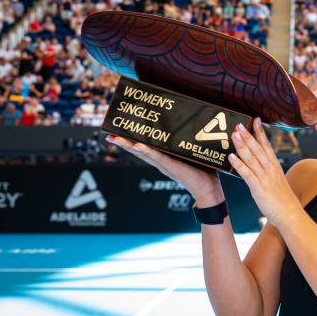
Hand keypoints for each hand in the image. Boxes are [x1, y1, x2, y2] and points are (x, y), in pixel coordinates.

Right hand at [105, 135, 223, 205]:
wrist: (208, 189)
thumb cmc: (203, 171)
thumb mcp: (191, 153)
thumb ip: (186, 143)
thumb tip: (190, 126)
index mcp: (163, 158)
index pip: (144, 147)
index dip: (131, 140)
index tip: (118, 131)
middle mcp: (160, 162)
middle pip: (138, 150)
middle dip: (123, 142)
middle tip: (108, 133)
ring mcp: (164, 165)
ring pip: (143, 153)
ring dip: (129, 145)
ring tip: (115, 138)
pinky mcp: (172, 167)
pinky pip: (158, 158)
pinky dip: (148, 152)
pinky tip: (137, 146)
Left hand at [228, 117, 302, 227]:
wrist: (290, 214)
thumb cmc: (283, 200)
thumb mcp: (276, 182)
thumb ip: (268, 172)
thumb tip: (258, 166)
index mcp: (275, 166)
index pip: (267, 145)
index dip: (261, 132)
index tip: (256, 120)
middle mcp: (270, 169)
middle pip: (258, 149)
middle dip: (248, 136)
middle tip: (239, 124)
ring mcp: (265, 178)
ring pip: (252, 158)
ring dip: (242, 146)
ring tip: (234, 135)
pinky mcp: (259, 188)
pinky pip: (247, 174)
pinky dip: (239, 164)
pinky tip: (231, 157)